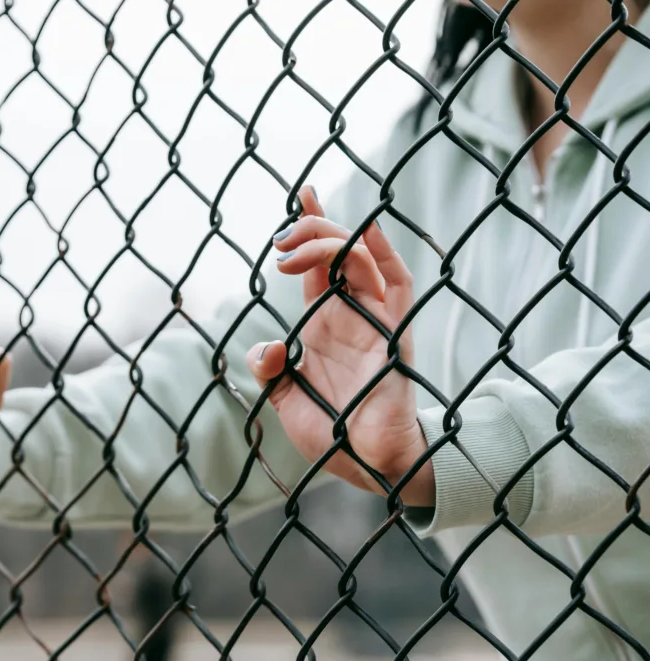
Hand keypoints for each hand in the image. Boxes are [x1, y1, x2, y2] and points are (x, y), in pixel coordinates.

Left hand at [245, 188, 433, 505]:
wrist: (369, 466)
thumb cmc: (332, 433)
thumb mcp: (285, 399)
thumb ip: (270, 371)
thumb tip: (263, 349)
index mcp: (324, 323)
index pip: (318, 264)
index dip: (307, 229)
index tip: (299, 194)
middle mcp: (350, 314)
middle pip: (338, 252)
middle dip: (311, 229)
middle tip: (281, 235)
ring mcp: (374, 320)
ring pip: (361, 260)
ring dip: (329, 242)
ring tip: (294, 244)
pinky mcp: (394, 334)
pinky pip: (396, 285)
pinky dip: (382, 255)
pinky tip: (367, 231)